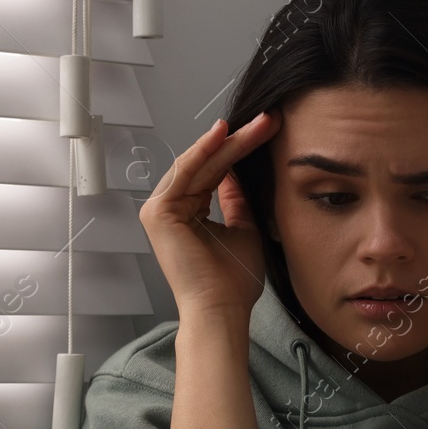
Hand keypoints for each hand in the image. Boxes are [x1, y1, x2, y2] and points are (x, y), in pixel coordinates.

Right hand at [139, 110, 282, 320]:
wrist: (223, 308)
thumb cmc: (234, 281)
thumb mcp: (243, 228)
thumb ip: (236, 200)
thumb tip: (238, 173)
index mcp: (189, 214)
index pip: (215, 172)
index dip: (241, 150)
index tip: (269, 132)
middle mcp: (171, 209)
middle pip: (207, 165)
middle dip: (239, 140)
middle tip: (268, 120)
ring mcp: (161, 210)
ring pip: (199, 164)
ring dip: (228, 142)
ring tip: (257, 123)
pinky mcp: (158, 213)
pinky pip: (185, 172)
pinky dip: (203, 151)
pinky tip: (224, 133)